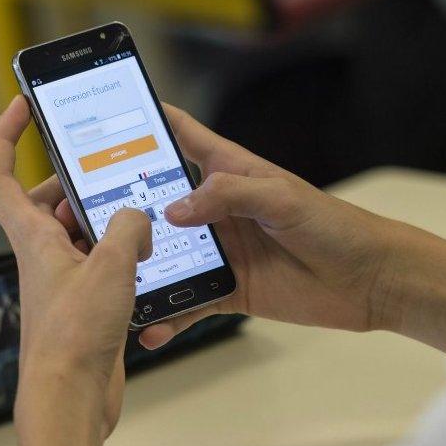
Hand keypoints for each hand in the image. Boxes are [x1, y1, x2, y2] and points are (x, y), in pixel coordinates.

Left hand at [0, 96, 151, 438]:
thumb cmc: (75, 336)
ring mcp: (63, 280)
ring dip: (108, 220)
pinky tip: (152, 259)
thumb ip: (127, 227)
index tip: (25, 107)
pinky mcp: (84, 304)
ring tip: (142, 215)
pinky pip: (101, 264)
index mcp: (32, 237)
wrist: (70, 399)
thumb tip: (136, 218)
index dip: (4, 135)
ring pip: (79, 232)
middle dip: (77, 182)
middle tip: (111, 173)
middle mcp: (42, 255)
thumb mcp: (111, 266)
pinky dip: (122, 255)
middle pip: (46, 200)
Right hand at [34, 104, 402, 348]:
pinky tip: (148, 328)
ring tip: (102, 275)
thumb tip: (172, 211)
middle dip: (120, 203)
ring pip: (165, 254)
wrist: (369, 281)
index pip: (180, 136)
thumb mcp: (281, 199)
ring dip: (137, 264)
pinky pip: (189, 301)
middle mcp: (217, 209)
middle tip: (76, 211)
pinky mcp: (229, 289)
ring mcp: (221, 250)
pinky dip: (168, 315)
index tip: (103, 116)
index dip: (145, 122)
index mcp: (230, 171)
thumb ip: (228, 195)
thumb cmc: (334, 226)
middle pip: (157, 200)